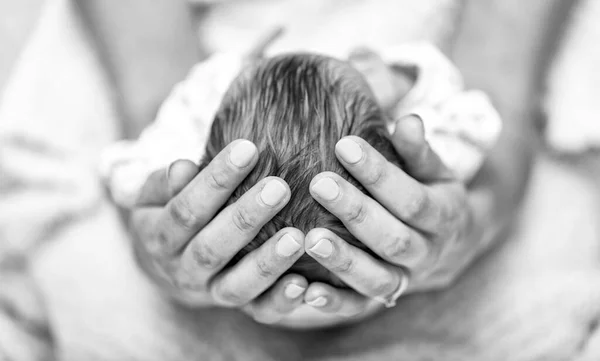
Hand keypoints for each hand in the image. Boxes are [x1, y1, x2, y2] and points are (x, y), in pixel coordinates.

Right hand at [128, 139, 309, 323]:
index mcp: (159, 237)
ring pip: (236, 286)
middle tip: (279, 187)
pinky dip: (281, 302)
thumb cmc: (172, 212)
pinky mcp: (240, 307)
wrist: (171, 264)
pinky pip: (258, 312)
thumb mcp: (157, 195)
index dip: (215, 181)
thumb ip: (167, 182)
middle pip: (212, 249)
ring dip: (267, 263)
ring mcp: (211, 293)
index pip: (186, 209)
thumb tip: (182, 167)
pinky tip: (304, 285)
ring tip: (297, 237)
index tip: (247, 148)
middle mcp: (183, 271)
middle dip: (246, 218)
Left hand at [300, 115, 497, 317]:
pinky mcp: (382, 298)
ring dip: (343, 261)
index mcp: (444, 215)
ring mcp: (405, 280)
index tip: (343, 144)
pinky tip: (305, 292)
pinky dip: (334, 303)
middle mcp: (427, 253)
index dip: (378, 173)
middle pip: (392, 238)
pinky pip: (359, 306)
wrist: (448, 243)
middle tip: (319, 184)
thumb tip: (409, 119)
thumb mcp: (433, 169)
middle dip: (355, 211)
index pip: (411, 197)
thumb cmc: (429, 192)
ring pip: (377, 278)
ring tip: (308, 239)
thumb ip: (417, 150)